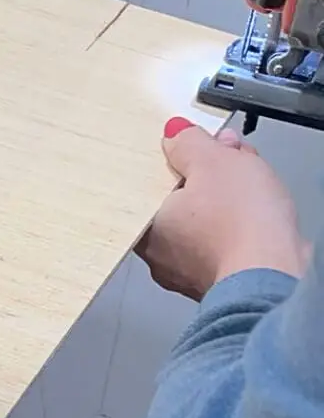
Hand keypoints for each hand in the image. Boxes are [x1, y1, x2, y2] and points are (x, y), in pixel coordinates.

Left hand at [136, 117, 308, 300]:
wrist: (270, 273)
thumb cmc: (237, 225)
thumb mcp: (211, 161)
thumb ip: (188, 144)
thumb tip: (175, 134)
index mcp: (147, 228)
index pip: (155, 186)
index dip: (183, 163)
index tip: (205, 150)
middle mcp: (162, 257)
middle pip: (182, 204)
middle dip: (210, 178)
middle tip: (234, 162)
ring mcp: (190, 274)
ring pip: (206, 224)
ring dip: (227, 201)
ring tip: (251, 187)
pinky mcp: (221, 282)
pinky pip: (226, 244)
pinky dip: (240, 228)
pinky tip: (258, 215)